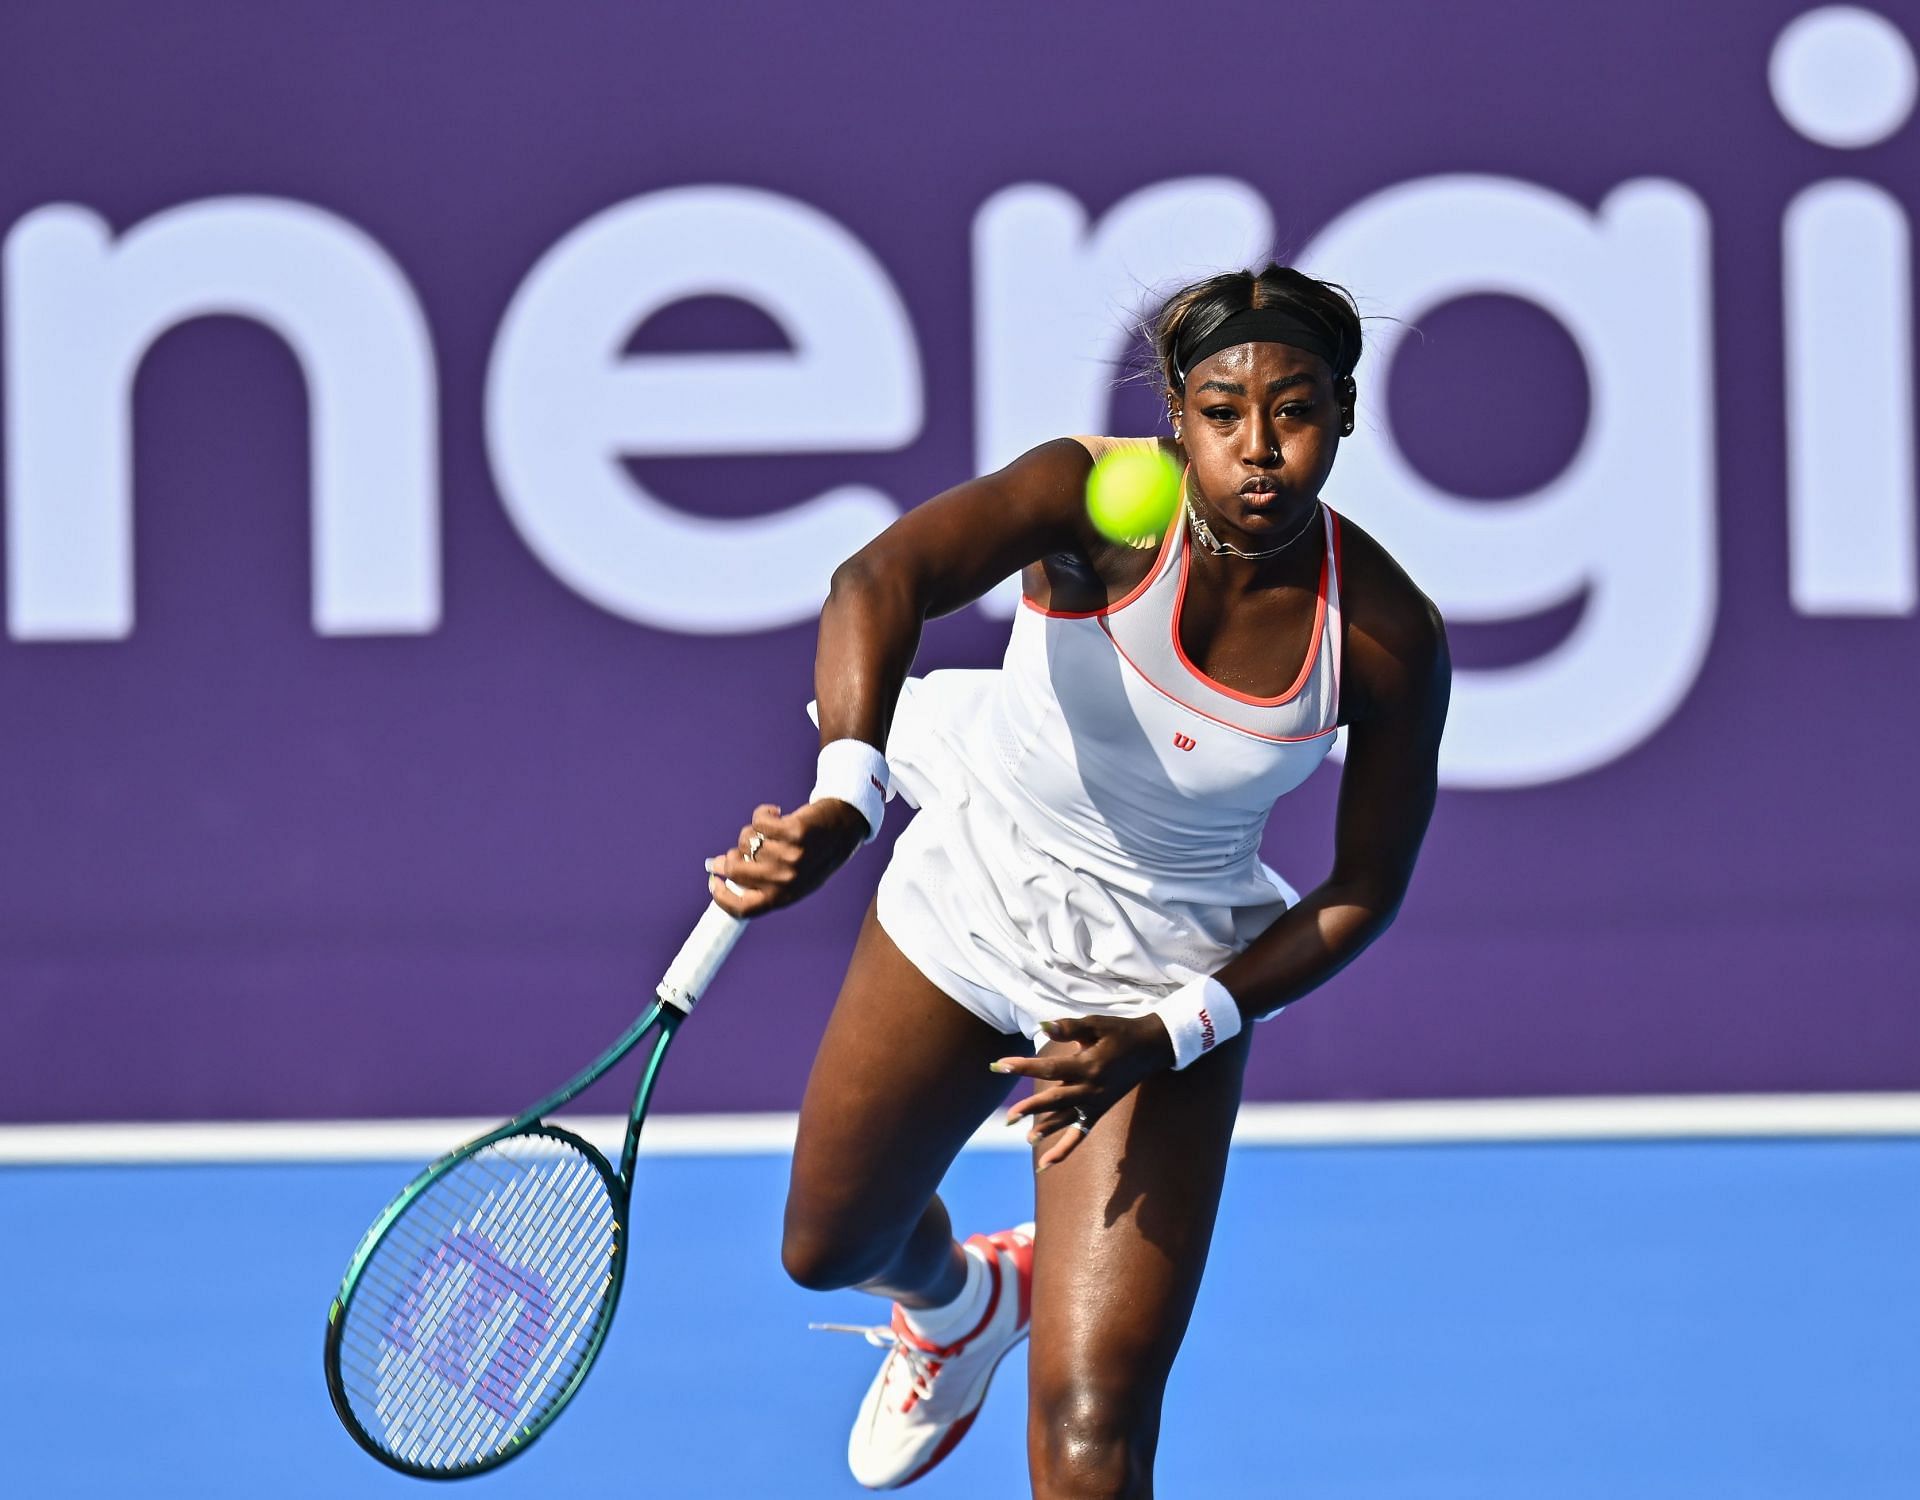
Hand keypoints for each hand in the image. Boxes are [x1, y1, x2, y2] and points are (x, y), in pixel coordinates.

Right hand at [705, 799, 868, 916]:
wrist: (846, 829)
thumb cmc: (814, 854)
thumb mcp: (792, 878)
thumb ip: (760, 879)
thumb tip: (718, 866)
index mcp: (783, 897)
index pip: (742, 908)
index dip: (720, 896)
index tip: (713, 881)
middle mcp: (786, 880)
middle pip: (735, 870)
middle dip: (729, 857)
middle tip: (735, 850)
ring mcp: (791, 857)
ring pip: (747, 840)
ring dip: (753, 832)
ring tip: (770, 831)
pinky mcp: (794, 832)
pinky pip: (759, 821)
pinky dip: (763, 814)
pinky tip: (776, 813)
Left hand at [995, 1014, 1175, 1169]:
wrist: (1151, 1047)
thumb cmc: (1120, 1032)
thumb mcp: (1096, 1025)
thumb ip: (1069, 1028)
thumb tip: (1043, 1026)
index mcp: (1089, 1065)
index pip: (1050, 1068)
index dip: (1024, 1067)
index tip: (999, 1066)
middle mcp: (1092, 1088)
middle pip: (1057, 1100)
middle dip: (1031, 1108)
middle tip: (1008, 1117)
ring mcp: (1096, 1103)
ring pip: (1067, 1120)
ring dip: (1046, 1130)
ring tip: (1026, 1138)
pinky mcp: (1099, 1112)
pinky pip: (1080, 1135)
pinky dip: (1064, 1150)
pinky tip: (1045, 1164)